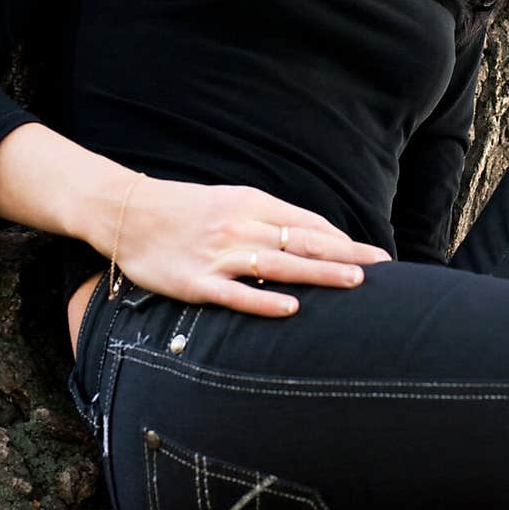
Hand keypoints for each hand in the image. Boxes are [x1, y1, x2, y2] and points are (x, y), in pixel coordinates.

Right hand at [93, 175, 392, 316]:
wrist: (127, 213)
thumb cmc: (183, 210)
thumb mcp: (229, 201)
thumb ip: (267, 218)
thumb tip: (309, 236)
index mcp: (250, 204)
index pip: (307, 223)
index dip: (342, 239)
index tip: (373, 255)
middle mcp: (240, 226)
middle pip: (302, 241)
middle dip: (345, 254)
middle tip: (382, 268)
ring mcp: (218, 254)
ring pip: (279, 265)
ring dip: (319, 273)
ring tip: (354, 282)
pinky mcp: (196, 282)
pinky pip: (236, 293)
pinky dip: (264, 300)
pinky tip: (291, 308)